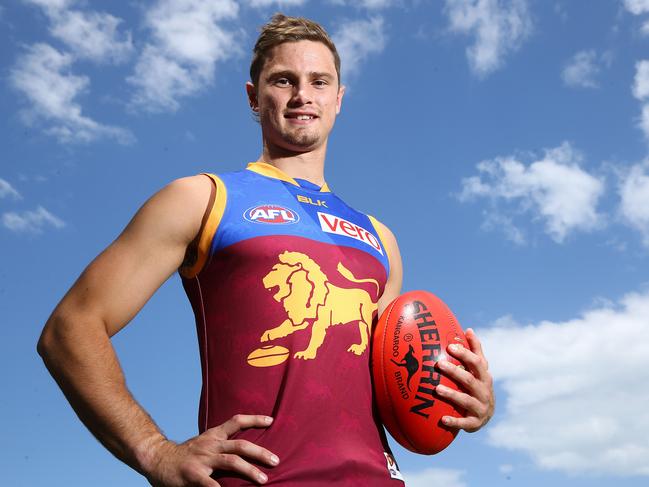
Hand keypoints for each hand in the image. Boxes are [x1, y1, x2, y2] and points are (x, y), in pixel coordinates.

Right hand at [144, 414, 278, 486]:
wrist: (156, 458)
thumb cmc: (184, 455)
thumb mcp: (203, 443)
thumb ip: (221, 445)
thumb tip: (244, 450)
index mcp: (213, 436)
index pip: (236, 422)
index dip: (254, 419)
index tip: (271, 420)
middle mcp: (210, 445)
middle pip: (240, 445)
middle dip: (260, 452)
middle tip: (276, 460)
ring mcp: (202, 460)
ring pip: (232, 461)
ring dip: (250, 470)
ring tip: (264, 479)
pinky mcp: (193, 475)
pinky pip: (212, 484)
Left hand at [435, 328, 494, 431]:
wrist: (485, 415)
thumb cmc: (478, 385)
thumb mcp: (479, 370)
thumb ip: (475, 351)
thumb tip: (469, 329)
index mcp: (484, 376)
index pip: (476, 362)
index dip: (464, 354)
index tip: (450, 346)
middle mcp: (484, 391)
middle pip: (470, 380)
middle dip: (455, 372)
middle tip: (439, 364)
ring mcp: (481, 407)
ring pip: (466, 400)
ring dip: (452, 395)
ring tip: (436, 389)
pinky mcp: (475, 423)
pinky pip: (465, 423)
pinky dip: (455, 421)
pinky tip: (442, 419)